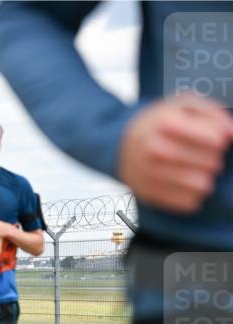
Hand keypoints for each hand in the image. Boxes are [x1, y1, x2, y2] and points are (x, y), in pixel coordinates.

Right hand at [119, 94, 232, 213]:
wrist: (118, 146)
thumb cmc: (156, 124)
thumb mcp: (181, 104)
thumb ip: (212, 112)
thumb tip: (230, 133)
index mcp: (166, 123)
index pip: (217, 139)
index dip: (220, 139)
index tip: (214, 138)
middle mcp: (156, 150)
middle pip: (212, 163)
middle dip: (212, 158)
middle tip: (200, 154)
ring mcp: (151, 174)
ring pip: (203, 185)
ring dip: (204, 177)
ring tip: (194, 169)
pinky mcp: (149, 195)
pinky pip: (190, 202)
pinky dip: (192, 194)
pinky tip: (183, 184)